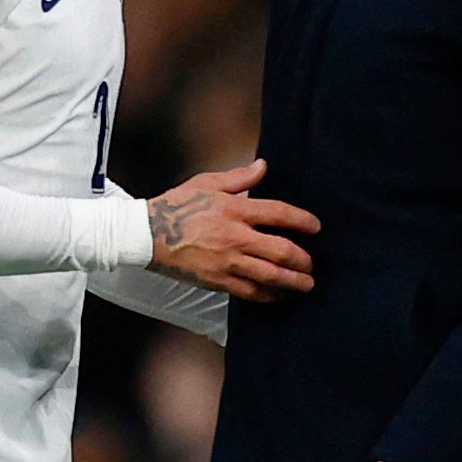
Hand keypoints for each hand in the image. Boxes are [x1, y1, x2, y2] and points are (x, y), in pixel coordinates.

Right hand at [147, 159, 319, 302]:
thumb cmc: (175, 206)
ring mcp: (227, 261)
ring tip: (306, 284)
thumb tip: (263, 166)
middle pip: (281, 250)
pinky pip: (250, 292)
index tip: (316, 227)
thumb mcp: (206, 183)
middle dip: (303, 260)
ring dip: (293, 281)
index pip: (279, 214)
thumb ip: (239, 177)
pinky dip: (268, 295)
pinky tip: (278, 294)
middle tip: (313, 264)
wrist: (145, 235)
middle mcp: (235, 237)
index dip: (302, 220)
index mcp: (234, 210)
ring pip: (270, 275)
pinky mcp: (217, 280)